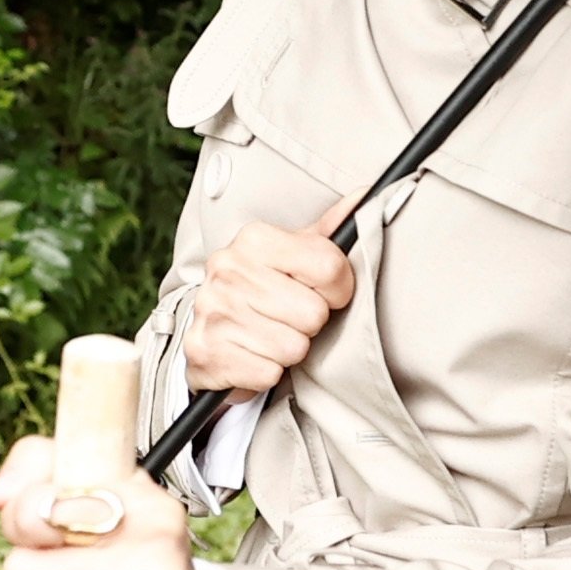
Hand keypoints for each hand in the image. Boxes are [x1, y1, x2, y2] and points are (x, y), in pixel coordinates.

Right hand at [183, 221, 354, 396]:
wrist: (207, 330)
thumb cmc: (262, 291)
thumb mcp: (294, 254)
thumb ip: (330, 230)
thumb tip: (367, 196)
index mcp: (254, 239)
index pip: (331, 267)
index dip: (338, 290)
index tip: (321, 293)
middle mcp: (227, 269)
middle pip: (314, 314)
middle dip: (308, 324)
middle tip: (288, 318)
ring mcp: (212, 310)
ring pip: (293, 348)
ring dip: (287, 351)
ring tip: (269, 337)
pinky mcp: (203, 352)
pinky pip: (268, 374)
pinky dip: (266, 372)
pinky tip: (251, 355)